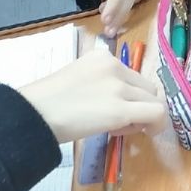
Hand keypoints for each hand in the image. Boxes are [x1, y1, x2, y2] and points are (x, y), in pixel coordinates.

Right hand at [18, 49, 166, 143]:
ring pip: (154, 101)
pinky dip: (157, 125)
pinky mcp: (121, 110)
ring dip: (144, 118)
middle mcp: (114, 66)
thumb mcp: (76, 79)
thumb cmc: (45, 102)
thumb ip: (99, 83)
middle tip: (120, 123)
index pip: (132, 76)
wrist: (33, 115)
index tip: (114, 110)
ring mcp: (119, 87)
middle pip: (147, 87)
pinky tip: (144, 133)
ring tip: (120, 129)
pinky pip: (156, 114)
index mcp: (102, 56)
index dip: (130, 96)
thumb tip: (115, 102)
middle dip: (140, 106)